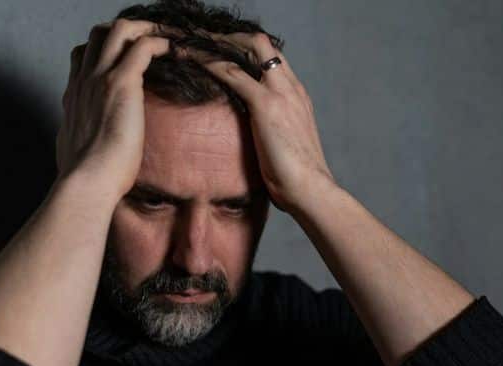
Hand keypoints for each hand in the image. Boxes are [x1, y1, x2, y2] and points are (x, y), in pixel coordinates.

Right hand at [55, 19, 175, 197]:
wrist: (87, 182)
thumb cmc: (87, 178)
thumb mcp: (77, 151)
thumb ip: (83, 138)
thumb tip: (88, 147)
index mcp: (74, 96)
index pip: (82, 55)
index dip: (104, 49)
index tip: (126, 57)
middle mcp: (84, 81)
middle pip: (99, 34)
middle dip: (125, 32)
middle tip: (150, 42)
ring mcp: (100, 78)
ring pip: (120, 30)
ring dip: (145, 29)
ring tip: (166, 38)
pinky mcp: (121, 83)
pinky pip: (143, 46)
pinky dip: (160, 42)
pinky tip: (174, 51)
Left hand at [189, 33, 335, 214]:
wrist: (311, 190)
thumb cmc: (297, 179)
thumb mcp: (284, 147)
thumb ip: (272, 133)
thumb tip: (255, 142)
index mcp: (297, 97)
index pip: (273, 59)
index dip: (247, 51)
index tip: (224, 54)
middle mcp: (292, 88)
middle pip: (262, 44)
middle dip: (232, 38)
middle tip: (204, 42)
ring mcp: (281, 93)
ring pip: (248, 48)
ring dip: (218, 43)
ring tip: (192, 43)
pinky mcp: (267, 104)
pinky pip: (233, 72)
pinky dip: (210, 62)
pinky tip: (191, 59)